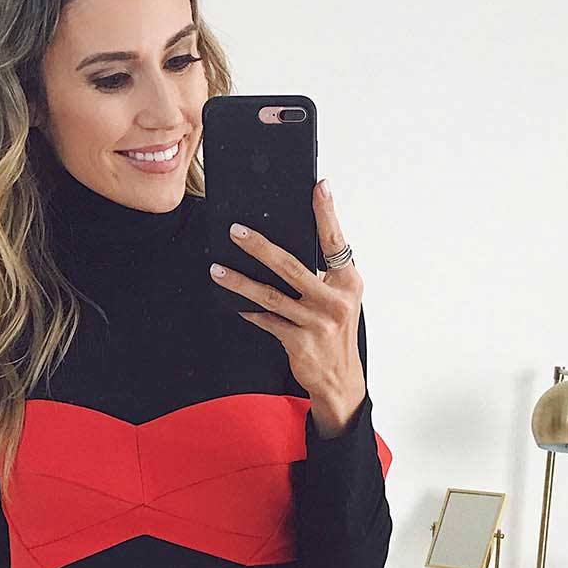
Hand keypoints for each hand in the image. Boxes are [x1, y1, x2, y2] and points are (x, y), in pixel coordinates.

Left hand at [208, 177, 366, 435]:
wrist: (341, 380)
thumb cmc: (337, 332)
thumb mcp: (339, 298)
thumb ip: (323, 273)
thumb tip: (284, 246)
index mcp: (348, 281)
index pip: (335, 241)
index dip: (327, 213)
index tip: (318, 186)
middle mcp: (335, 300)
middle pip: (291, 266)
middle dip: (260, 246)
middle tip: (236, 230)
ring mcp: (318, 323)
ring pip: (271, 295)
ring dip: (240, 281)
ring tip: (218, 270)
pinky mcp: (301, 343)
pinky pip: (268, 321)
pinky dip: (250, 312)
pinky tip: (234, 304)